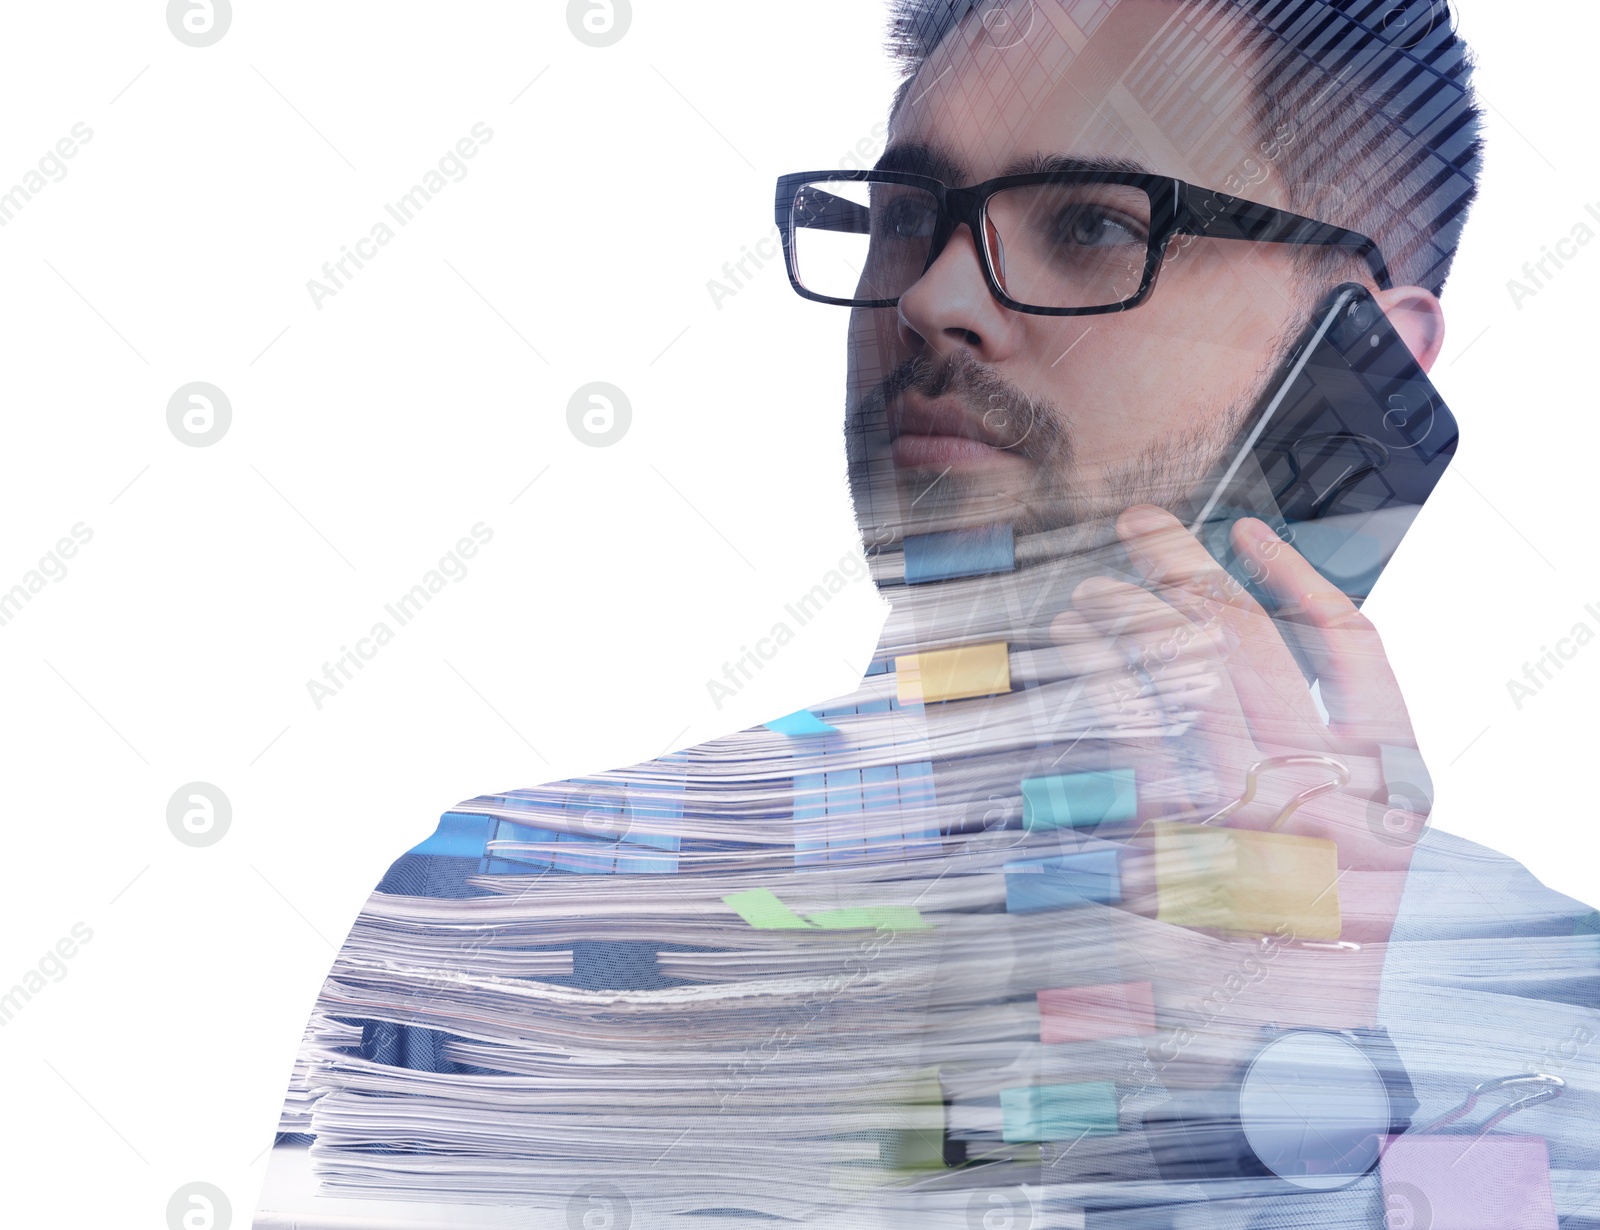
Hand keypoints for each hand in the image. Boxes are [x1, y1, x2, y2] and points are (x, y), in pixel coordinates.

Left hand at [1050, 506, 1429, 1037]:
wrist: (1279, 1068)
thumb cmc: (1317, 966)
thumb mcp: (1357, 871)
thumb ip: (1324, 771)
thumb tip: (1224, 673)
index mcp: (1380, 793)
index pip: (1349, 648)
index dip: (1300, 579)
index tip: (1254, 534)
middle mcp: (1314, 789)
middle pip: (1247, 642)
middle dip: (1188, 570)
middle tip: (1143, 526)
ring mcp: (1241, 816)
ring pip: (1189, 674)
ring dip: (1137, 612)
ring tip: (1096, 583)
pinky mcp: (1168, 850)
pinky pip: (1132, 737)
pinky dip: (1103, 678)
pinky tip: (1079, 645)